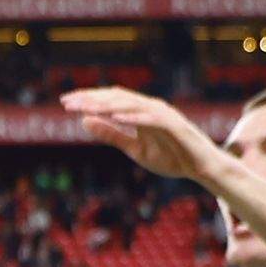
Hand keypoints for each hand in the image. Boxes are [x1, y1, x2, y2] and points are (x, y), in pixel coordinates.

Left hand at [60, 88, 228, 183]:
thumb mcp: (134, 148)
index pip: (110, 100)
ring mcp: (163, 115)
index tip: (65, 103)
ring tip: (86, 107)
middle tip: (66, 102)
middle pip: (116, 98)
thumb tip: (84, 121)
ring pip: (131, 105)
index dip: (88, 100)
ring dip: (107, 105)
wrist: (200, 168)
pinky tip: (115, 116)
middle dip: (91, 99)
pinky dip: (134, 117)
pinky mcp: (174, 126)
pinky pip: (151, 119)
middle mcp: (150, 107)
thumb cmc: (170, 157)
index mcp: (139, 112)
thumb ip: (111, 134)